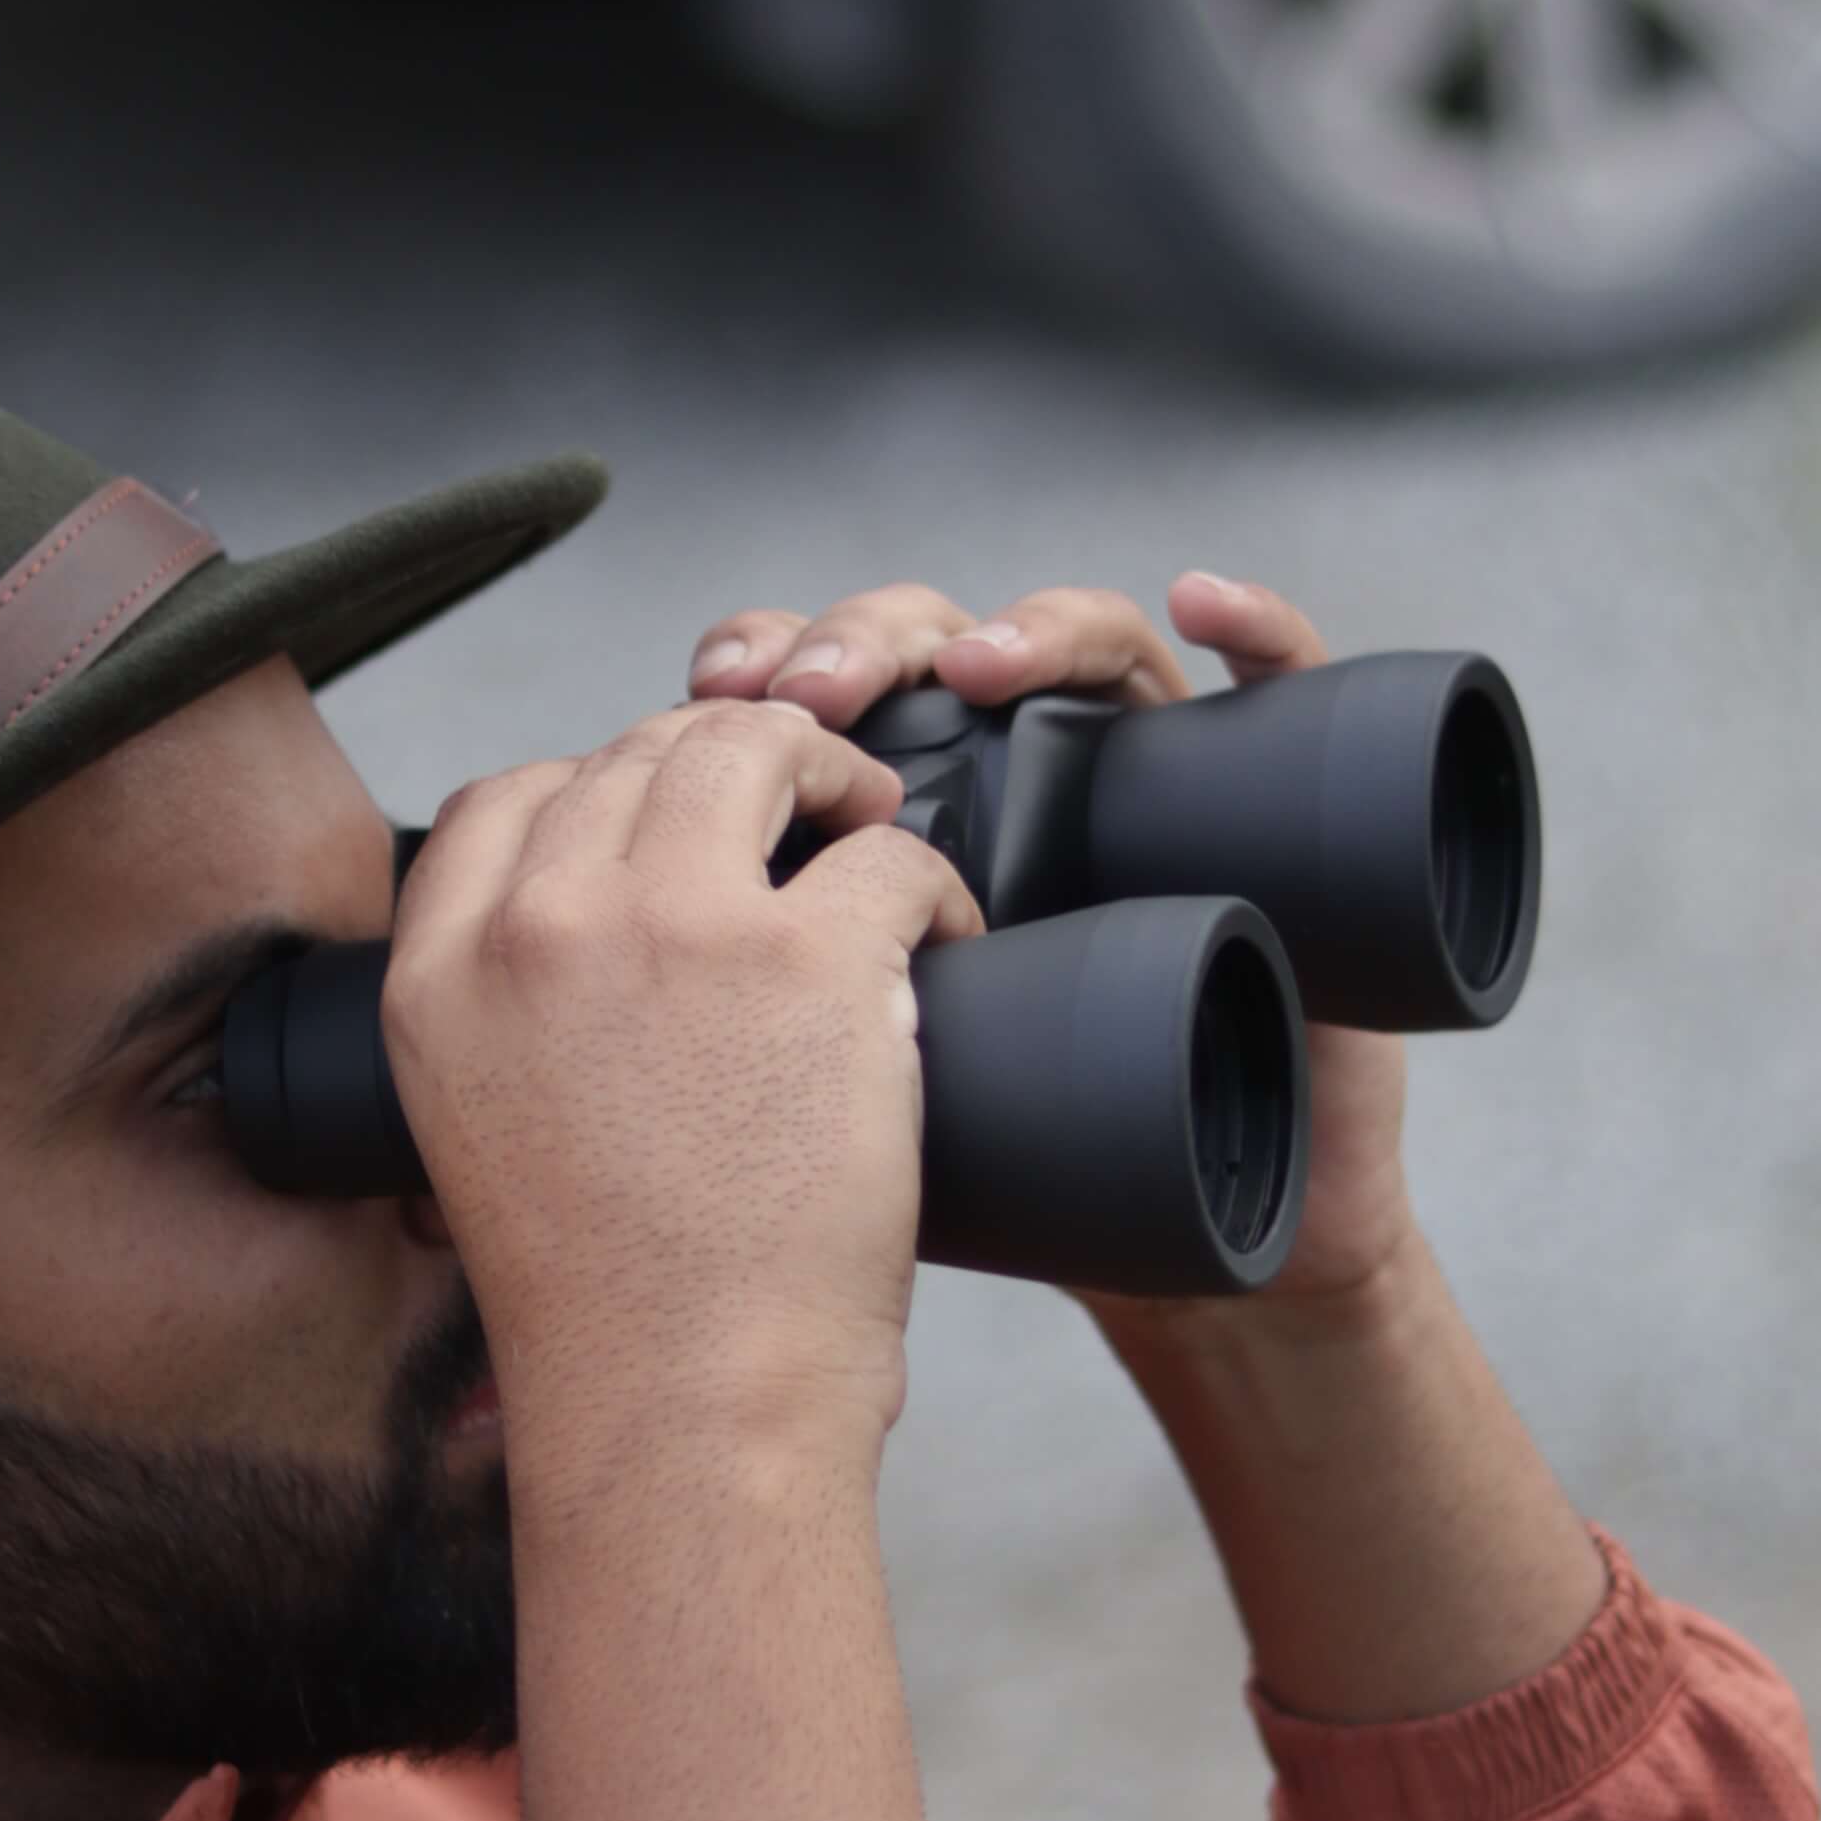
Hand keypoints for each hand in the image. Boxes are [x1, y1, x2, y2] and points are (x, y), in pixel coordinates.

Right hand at [385, 700, 979, 1496]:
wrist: (684, 1405)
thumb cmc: (610, 1308)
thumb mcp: (481, 1136)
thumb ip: (509, 1021)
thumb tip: (586, 957)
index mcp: (443, 976)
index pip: (507, 796)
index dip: (600, 790)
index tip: (668, 837)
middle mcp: (542, 928)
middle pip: (638, 752)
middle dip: (728, 766)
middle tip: (799, 815)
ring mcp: (678, 928)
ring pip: (756, 746)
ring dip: (826, 769)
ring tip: (866, 826)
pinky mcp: (814, 961)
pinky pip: (893, 852)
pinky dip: (935, 883)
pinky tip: (944, 940)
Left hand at [684, 568, 1417, 1327]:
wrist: (1160, 1219)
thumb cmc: (981, 1153)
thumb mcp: (820, 1076)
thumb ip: (720, 1002)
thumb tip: (552, 976)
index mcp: (891, 805)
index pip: (822, 683)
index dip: (762, 663)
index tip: (706, 689)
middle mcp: (1009, 763)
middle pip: (934, 640)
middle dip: (862, 639)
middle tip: (813, 692)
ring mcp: (1137, 770)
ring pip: (1082, 636)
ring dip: (1017, 626)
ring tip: (966, 667)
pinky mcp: (1257, 798)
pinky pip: (1268, 678)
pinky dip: (1250, 625)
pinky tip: (1195, 600)